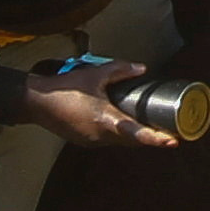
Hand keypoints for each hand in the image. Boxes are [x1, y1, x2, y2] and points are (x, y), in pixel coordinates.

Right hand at [21, 58, 177, 148]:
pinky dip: (118, 134)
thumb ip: (120, 70)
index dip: (156, 139)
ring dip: (133, 136)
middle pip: (132, 141)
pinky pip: (108, 141)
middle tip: (169, 131)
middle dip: (150, 137)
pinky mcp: (85, 142)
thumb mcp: (95, 75)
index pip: (136, 134)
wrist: (36, 102)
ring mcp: (92, 142)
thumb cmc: (65, 88)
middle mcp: (100, 136)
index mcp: (106, 120)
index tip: (173, 142)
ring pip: (120, 142)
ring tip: (151, 128)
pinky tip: (124, 125)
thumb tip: (142, 69)